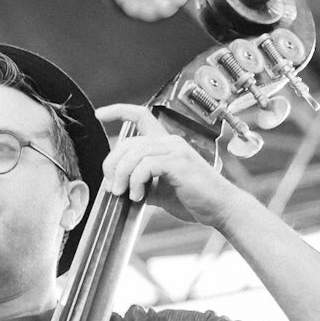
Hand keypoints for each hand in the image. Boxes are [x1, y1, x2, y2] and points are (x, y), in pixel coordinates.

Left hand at [96, 102, 240, 228]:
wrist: (220, 209)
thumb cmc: (194, 200)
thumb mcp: (160, 190)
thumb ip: (141, 183)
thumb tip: (117, 186)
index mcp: (166, 144)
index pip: (140, 115)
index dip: (118, 110)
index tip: (99, 114)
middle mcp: (170, 141)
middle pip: (129, 141)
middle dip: (112, 164)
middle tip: (111, 187)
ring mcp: (175, 150)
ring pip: (134, 153)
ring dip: (122, 176)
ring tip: (124, 194)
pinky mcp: (179, 163)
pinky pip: (146, 166)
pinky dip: (136, 182)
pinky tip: (139, 197)